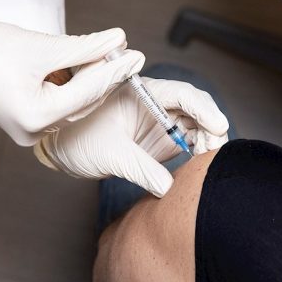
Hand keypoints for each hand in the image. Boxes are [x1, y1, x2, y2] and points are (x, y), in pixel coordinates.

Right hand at [0, 16, 144, 145]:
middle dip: (106, 77)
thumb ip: (85, 47)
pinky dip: (74, 90)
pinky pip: (60, 108)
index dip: (115, 71)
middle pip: (84, 103)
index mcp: (36, 116)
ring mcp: (29, 132)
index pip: (88, 92)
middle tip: (129, 55)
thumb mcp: (43, 46)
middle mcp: (33, 132)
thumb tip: (117, 40)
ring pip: (74, 107)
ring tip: (113, 58)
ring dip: (92, 83)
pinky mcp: (26, 124)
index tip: (136, 55)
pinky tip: (89, 71)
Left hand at [34, 77, 228, 196]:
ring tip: (206, 161)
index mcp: (143, 94)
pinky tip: (199, 166)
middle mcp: (157, 105)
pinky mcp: (162, 141)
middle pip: (196, 109)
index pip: (182, 94)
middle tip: (213, 151)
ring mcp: (161, 123)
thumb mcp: (110, 154)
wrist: (63, 149)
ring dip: (208, 141)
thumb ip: (140, 169)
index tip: (218, 126)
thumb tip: (168, 187)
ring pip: (198, 126)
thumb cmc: (78, 138)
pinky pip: (190, 143)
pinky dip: (200, 153)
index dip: (204, 109)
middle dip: (211, 127)